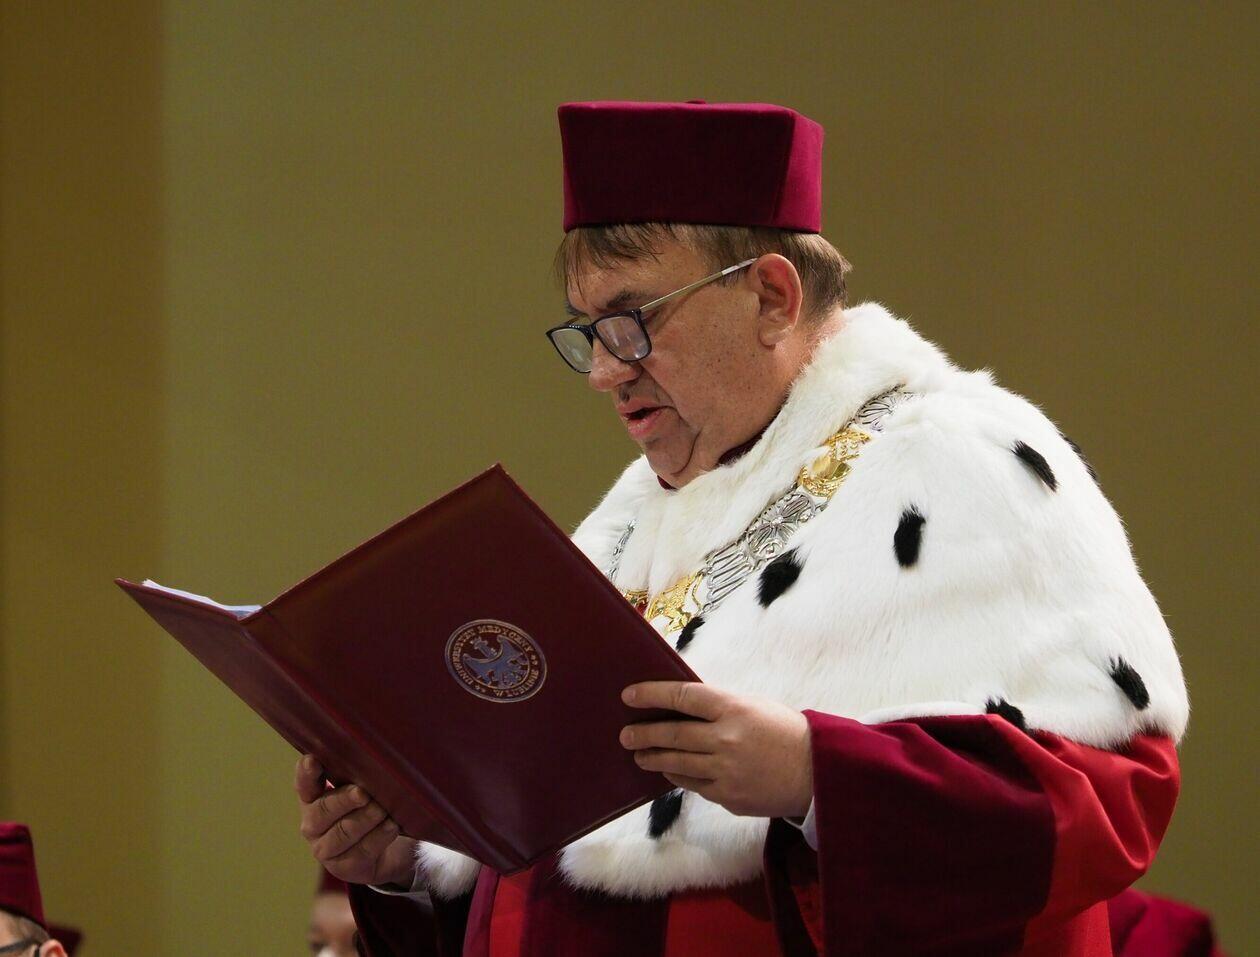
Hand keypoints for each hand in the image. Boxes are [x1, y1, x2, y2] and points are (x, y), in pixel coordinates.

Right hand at [294, 755, 417, 886]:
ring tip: (383, 809)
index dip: (306, 773)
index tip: (313, 761)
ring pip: (344, 831)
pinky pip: (362, 851)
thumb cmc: (372, 808)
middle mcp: (313, 825)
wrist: (389, 849)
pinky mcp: (345, 869)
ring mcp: (326, 850)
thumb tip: (370, 756)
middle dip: (344, 800)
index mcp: (313, 799)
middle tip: (363, 793)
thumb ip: (357, 775)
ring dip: (366, 818)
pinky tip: (391, 825)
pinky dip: (379, 835)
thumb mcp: (363, 788)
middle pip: (323, 810)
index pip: (304, 784)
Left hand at [619, 682, 813, 817]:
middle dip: (643, 734)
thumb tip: (680, 705)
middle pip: (672, 734)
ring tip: (638, 754)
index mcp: (734, 709)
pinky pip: (692, 785)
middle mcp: (726, 739)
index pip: (682, 696)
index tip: (629, 695)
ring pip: (676, 763)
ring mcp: (725, 771)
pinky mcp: (728, 797)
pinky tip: (668, 770)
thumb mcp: (753, 706)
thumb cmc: (784, 732)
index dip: (651, 695)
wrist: (817, 771)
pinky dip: (677, 775)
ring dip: (652, 758)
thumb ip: (718, 707)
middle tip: (625, 735)